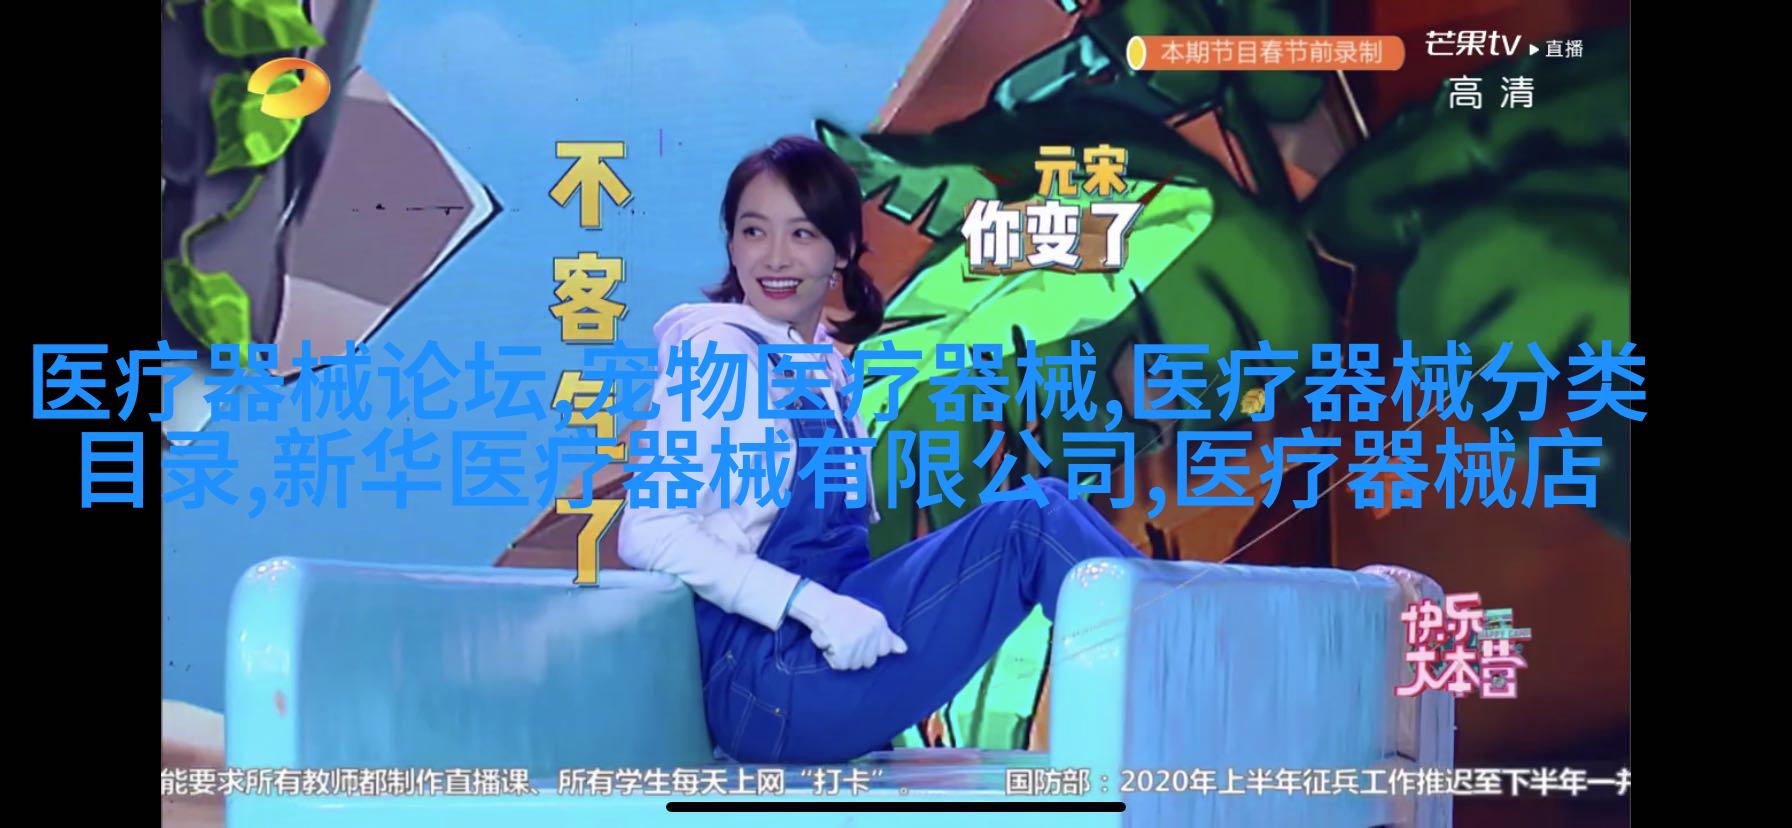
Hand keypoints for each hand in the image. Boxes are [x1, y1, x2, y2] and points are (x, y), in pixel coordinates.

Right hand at [788, 585, 907, 670]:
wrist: (819, 606)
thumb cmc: (842, 611)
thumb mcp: (870, 618)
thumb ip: (887, 636)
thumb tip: (904, 650)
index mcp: (879, 623)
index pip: (884, 650)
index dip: (870, 648)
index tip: (860, 638)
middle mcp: (871, 632)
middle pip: (869, 661)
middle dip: (857, 654)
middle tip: (846, 638)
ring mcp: (857, 642)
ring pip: (854, 665)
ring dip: (844, 657)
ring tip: (837, 639)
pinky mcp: (843, 650)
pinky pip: (840, 665)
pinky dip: (833, 658)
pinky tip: (830, 644)